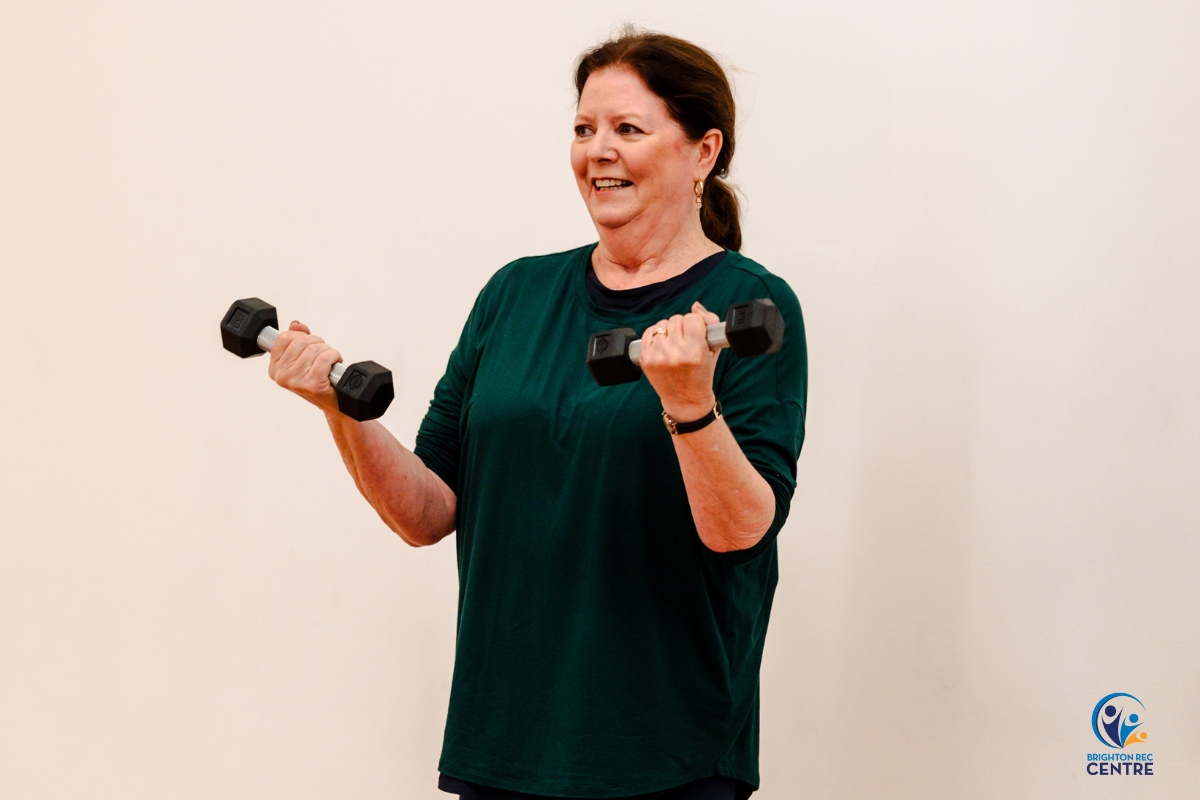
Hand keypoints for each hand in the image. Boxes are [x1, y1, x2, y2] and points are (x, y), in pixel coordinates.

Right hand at [266, 321, 342, 414]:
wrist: (332, 403)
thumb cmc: (318, 381)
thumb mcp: (302, 358)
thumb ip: (296, 338)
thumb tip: (296, 325)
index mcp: (275, 368)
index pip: (284, 338)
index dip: (301, 335)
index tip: (309, 343)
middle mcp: (282, 375)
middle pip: (302, 341)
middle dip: (318, 343)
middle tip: (323, 353)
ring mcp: (295, 381)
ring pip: (315, 349)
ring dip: (328, 351)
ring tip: (329, 361)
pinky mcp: (311, 384)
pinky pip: (325, 358)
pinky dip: (334, 356)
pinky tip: (335, 362)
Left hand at [640, 301, 719, 421]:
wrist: (685, 400)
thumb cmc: (702, 374)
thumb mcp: (713, 350)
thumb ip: (709, 322)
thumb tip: (695, 306)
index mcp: (695, 351)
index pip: (692, 318)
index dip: (696, 323)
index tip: (697, 332)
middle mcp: (676, 353)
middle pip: (677, 319)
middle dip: (682, 326)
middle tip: (686, 339)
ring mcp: (658, 356)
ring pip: (663, 324)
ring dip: (669, 330)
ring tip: (674, 343)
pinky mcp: (646, 358)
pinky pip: (648, 332)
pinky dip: (656, 334)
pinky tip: (663, 343)